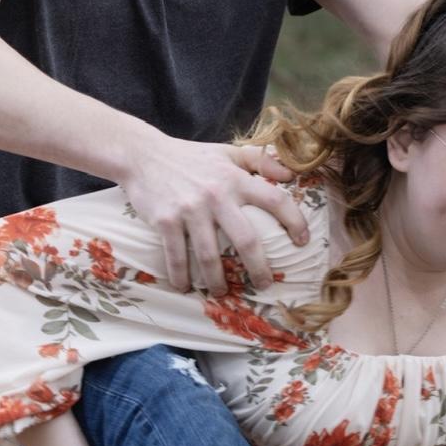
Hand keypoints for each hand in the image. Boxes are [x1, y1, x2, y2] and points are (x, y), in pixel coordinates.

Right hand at [121, 132, 310, 294]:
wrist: (143, 155)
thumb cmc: (189, 156)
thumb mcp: (227, 152)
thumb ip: (260, 160)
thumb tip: (291, 173)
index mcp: (236, 179)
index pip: (275, 200)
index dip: (294, 221)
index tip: (302, 242)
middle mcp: (216, 195)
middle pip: (247, 240)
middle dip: (259, 269)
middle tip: (264, 285)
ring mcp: (190, 209)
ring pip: (209, 256)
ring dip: (217, 281)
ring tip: (221, 293)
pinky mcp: (165, 221)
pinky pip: (176, 255)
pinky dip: (180, 276)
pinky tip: (184, 287)